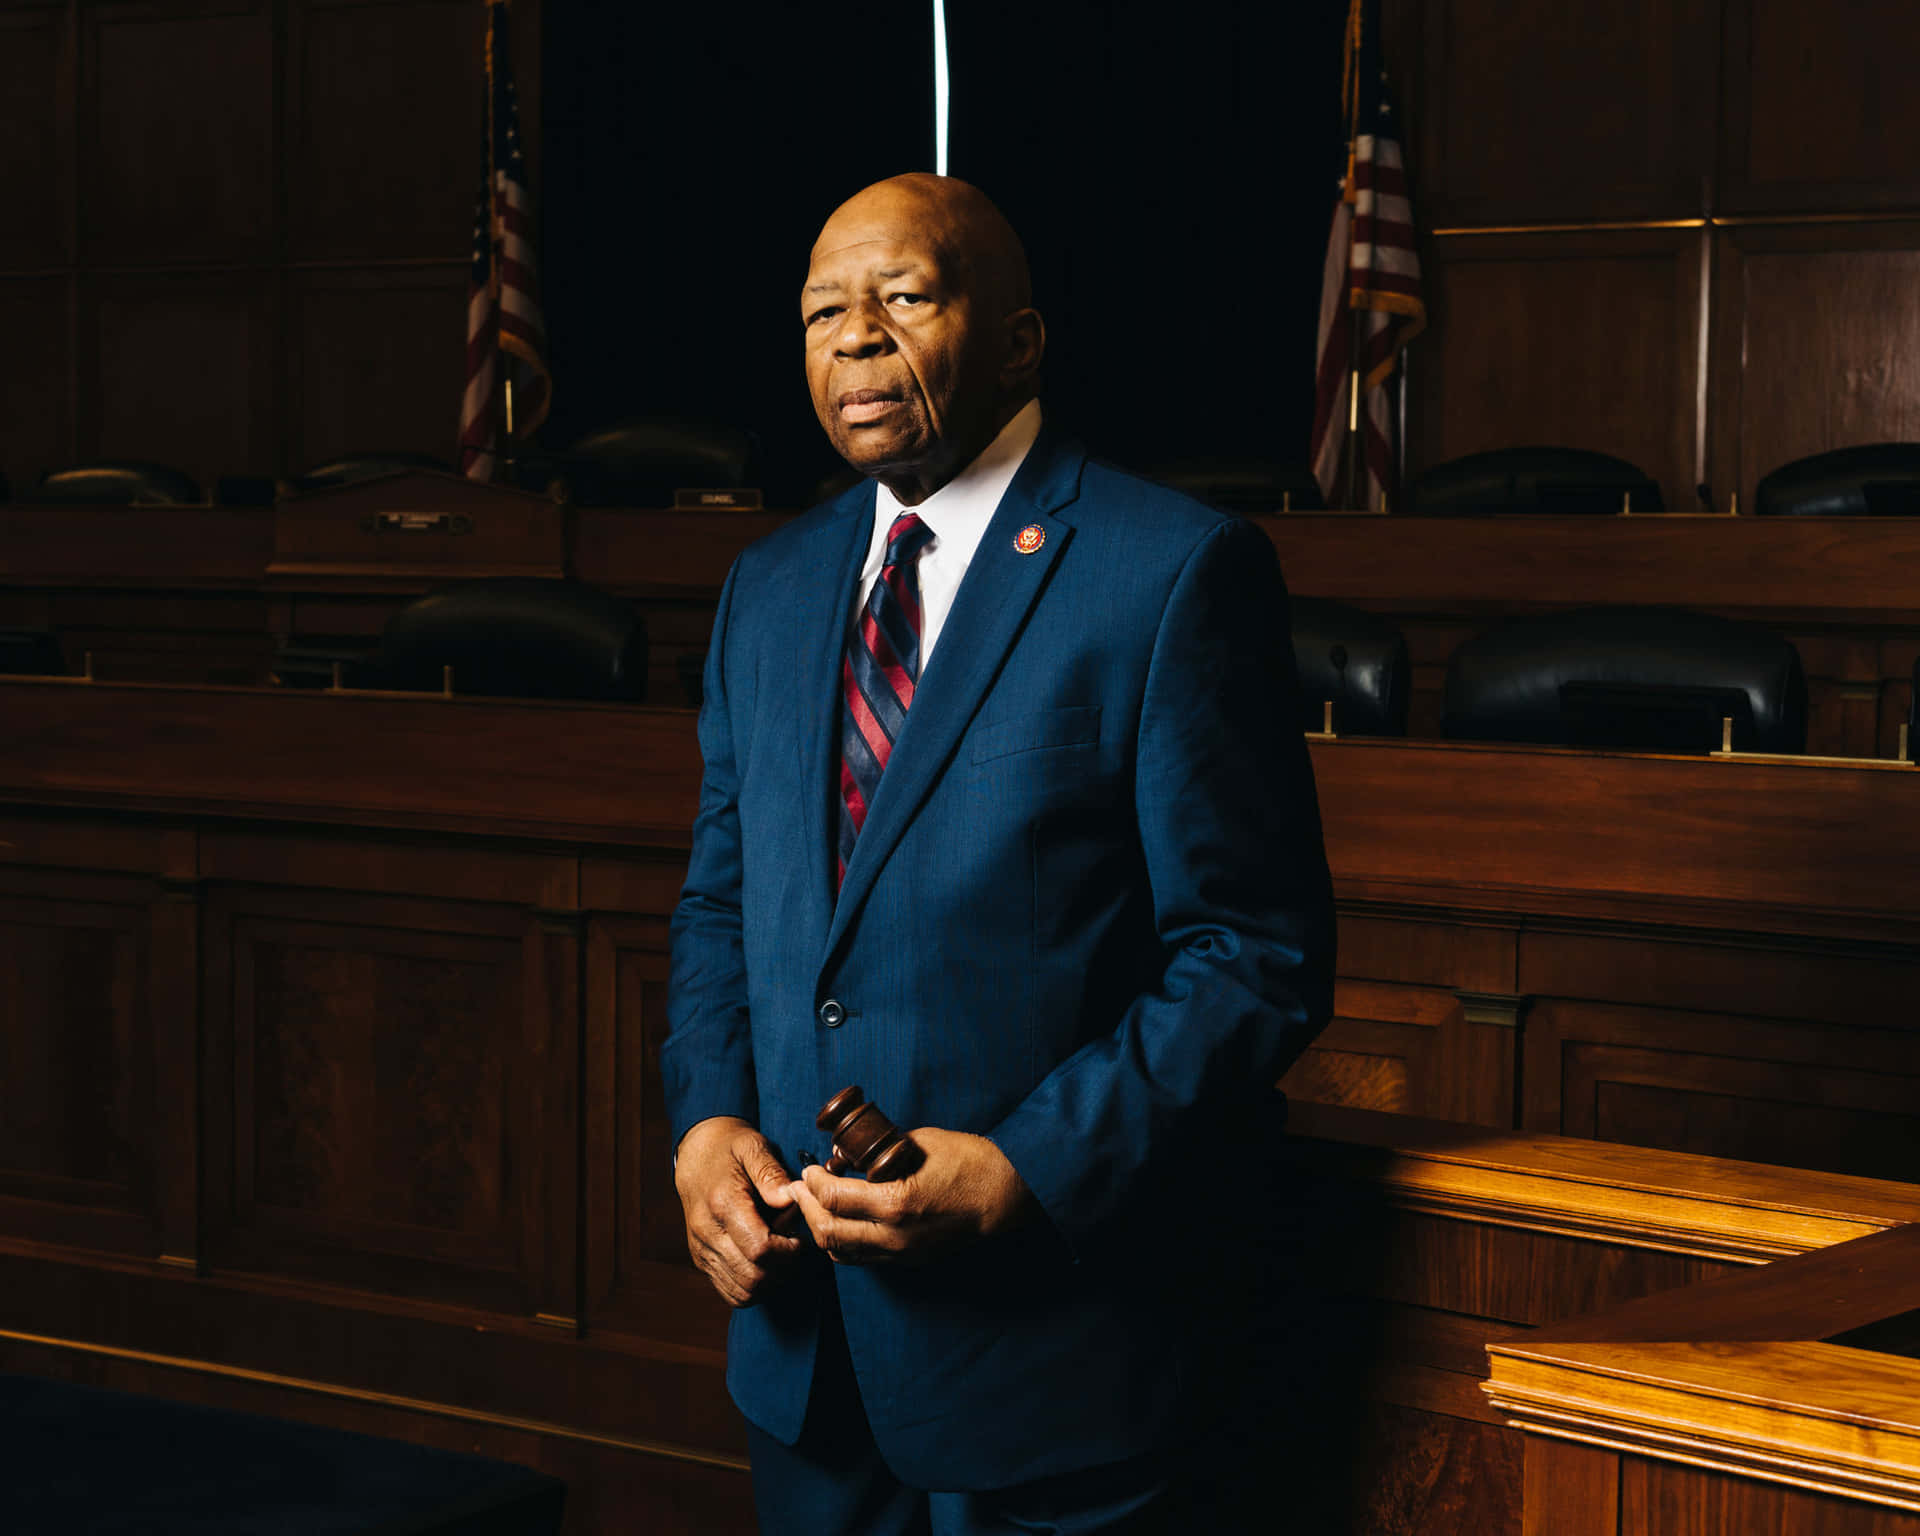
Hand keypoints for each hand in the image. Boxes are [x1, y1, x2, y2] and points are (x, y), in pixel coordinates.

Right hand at [674, 1116, 805, 1305]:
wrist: (696, 1155)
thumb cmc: (731, 1149)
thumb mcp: (754, 1146)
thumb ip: (772, 1173)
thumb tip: (790, 1198)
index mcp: (723, 1203)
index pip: (760, 1248)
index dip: (788, 1251)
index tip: (799, 1237)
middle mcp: (708, 1232)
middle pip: (753, 1277)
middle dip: (782, 1268)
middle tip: (792, 1245)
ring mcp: (702, 1250)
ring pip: (743, 1291)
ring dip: (770, 1281)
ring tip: (779, 1254)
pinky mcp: (701, 1261)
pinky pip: (730, 1292)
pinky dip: (753, 1287)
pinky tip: (764, 1264)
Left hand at [785, 1127, 1037, 1264]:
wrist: (1005, 1196)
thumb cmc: (968, 1162)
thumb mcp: (918, 1142)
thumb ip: (878, 1151)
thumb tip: (844, 1152)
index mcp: (896, 1203)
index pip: (833, 1199)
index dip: (811, 1183)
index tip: (806, 1169)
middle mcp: (893, 1236)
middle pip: (828, 1232)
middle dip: (806, 1208)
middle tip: (798, 1188)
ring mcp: (901, 1254)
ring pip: (840, 1253)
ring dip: (820, 1229)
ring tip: (813, 1206)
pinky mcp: (908, 1260)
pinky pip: (861, 1258)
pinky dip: (841, 1242)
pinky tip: (839, 1222)